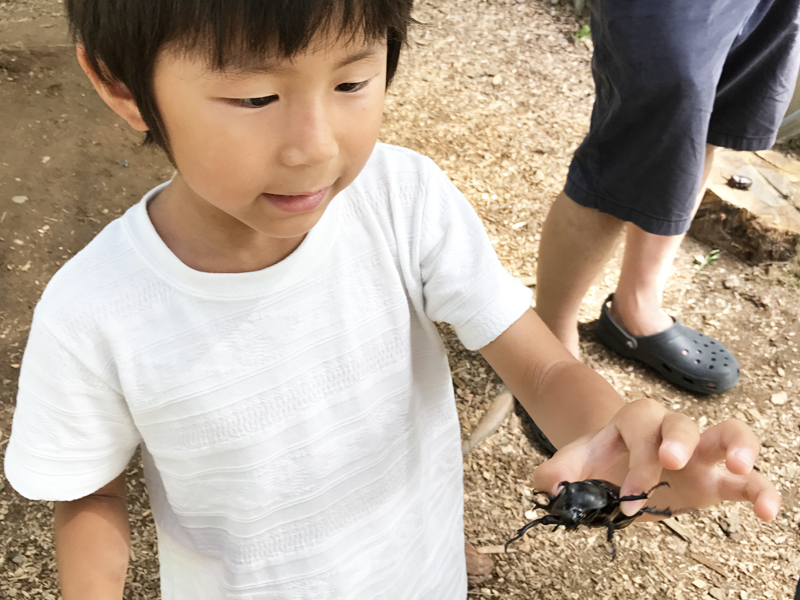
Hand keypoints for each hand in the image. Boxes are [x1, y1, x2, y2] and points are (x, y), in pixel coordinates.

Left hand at [532, 398, 780, 520]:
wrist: (619, 465)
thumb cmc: (602, 461)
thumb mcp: (577, 463)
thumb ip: (557, 471)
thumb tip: (543, 485)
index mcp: (634, 421)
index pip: (639, 427)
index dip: (636, 459)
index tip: (627, 498)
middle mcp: (671, 429)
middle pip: (682, 422)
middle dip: (678, 440)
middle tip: (672, 462)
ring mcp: (699, 451)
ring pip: (730, 433)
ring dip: (738, 447)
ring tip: (739, 469)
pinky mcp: (717, 479)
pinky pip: (747, 479)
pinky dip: (760, 489)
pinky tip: (767, 512)